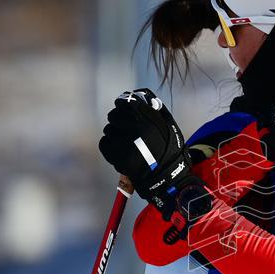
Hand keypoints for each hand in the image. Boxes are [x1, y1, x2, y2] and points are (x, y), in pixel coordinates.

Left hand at [98, 89, 210, 221]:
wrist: (167, 177)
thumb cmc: (169, 150)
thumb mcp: (169, 125)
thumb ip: (155, 109)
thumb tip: (139, 97)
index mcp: (148, 118)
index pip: (124, 102)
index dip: (122, 105)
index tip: (123, 109)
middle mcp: (135, 128)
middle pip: (113, 115)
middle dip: (118, 120)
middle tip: (125, 128)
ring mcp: (124, 142)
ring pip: (108, 130)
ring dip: (114, 134)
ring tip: (126, 142)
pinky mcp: (116, 156)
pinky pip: (104, 143)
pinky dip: (109, 145)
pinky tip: (119, 149)